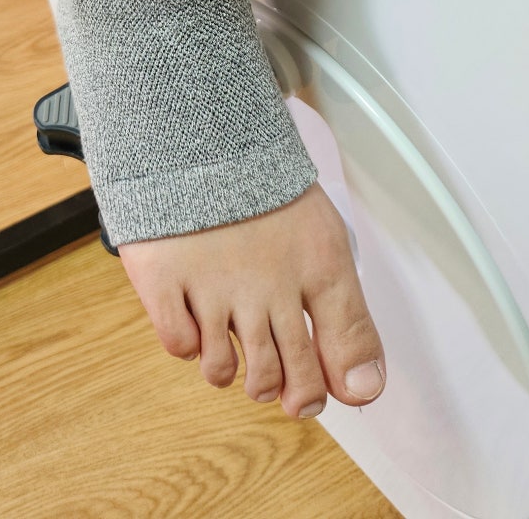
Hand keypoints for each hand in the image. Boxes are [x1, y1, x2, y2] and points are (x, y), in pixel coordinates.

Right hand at [118, 181, 384, 418]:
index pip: (337, 354)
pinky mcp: (164, 280)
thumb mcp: (322, 241)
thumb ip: (348, 319)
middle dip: (283, 392)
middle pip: (281, 378)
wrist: (198, 135)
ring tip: (230, 340)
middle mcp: (266, 284)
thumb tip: (364, 391)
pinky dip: (186, 341)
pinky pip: (179, 345)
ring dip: (230, 368)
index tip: (319, 394)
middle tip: (272, 379)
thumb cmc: (262, 189)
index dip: (328, 388)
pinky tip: (194, 315)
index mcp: (316, 267)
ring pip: (225, 372)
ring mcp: (212, 285)